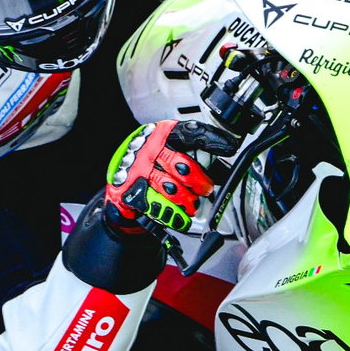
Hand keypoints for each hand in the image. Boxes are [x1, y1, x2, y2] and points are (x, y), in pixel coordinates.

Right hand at [103, 120, 217, 234]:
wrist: (120, 182)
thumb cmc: (152, 165)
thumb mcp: (169, 151)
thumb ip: (192, 155)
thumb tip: (221, 168)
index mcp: (162, 134)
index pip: (190, 133)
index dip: (211, 139)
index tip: (229, 146)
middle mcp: (149, 148)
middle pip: (182, 164)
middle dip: (199, 180)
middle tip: (206, 188)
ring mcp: (139, 169)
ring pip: (170, 187)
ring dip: (186, 200)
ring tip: (192, 205)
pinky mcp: (131, 190)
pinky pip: (158, 205)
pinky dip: (173, 215)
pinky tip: (180, 217)